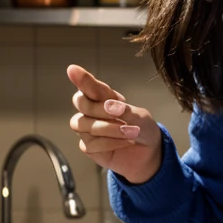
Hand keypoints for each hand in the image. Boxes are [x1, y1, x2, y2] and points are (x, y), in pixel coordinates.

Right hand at [67, 64, 162, 183]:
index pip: (90, 87)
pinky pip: (92, 144)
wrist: (150, 152)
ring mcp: (88, 130)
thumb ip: (124, 109)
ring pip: (84, 125)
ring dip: (109, 128)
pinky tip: (127, 142)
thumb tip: (108, 105)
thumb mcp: (140, 116)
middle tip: (121, 114)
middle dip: (100, 109)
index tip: (73, 69)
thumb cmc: (143, 128)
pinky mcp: (89, 147)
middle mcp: (91, 112)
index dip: (82, 79)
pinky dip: (111, 143)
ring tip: (132, 131)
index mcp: (103, 98)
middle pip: (81, 104)